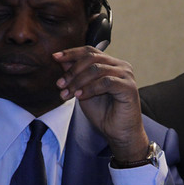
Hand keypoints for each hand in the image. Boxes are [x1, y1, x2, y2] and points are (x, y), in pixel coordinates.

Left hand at [53, 46, 148, 161]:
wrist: (118, 133)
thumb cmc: (104, 114)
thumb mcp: (83, 91)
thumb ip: (76, 75)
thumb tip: (61, 59)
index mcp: (111, 64)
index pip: (90, 51)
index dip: (71, 53)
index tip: (55, 57)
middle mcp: (121, 66)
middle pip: (92, 58)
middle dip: (72, 70)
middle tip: (60, 84)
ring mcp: (126, 75)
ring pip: (97, 69)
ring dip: (78, 81)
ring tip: (68, 94)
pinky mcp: (128, 87)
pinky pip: (105, 82)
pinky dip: (90, 88)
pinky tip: (80, 96)